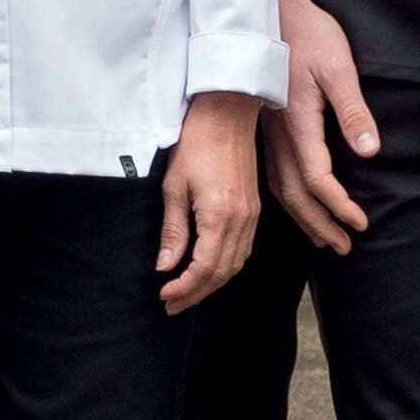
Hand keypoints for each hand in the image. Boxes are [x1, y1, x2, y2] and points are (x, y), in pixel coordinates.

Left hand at [155, 92, 260, 310]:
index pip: (204, 269)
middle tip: (172, 305)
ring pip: (235, 264)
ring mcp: (251, 216)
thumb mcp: (174, 187)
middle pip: (222, 273)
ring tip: (187, 293)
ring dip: (211, 283)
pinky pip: (244, 249)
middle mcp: (242, 222)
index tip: (165, 296)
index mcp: (220, 217)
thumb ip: (173, 231)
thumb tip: (166, 266)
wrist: (226, 114)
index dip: (184, 288)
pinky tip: (210, 269)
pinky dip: (226, 266)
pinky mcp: (254, 209)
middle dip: (196, 293)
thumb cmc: (196, 144)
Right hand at [270, 0, 378, 248]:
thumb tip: (370, 152)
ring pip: (280, 188)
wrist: (273, 13)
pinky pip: (274, 174)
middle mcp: (278, 135)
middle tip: (344, 246)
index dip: (339, 205)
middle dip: (320, 223)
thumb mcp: (339, 69)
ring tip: (322, 238)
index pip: (317, 178)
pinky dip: (288, 198)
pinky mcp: (266, 127)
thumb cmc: (309, 36)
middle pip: (295, 194)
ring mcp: (268, 133)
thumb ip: (353, 112)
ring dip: (303, 217)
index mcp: (297, 124)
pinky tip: (298, 204)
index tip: (361, 222)